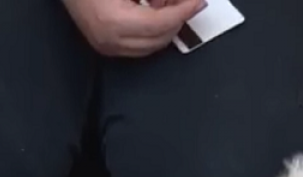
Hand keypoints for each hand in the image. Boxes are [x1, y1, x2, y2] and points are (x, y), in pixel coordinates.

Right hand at [62, 0, 206, 56]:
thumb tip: (181, 1)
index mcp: (113, 20)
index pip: (161, 23)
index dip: (183, 11)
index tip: (197, 2)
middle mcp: (109, 38)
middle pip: (160, 38)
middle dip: (178, 18)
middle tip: (188, 2)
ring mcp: (106, 45)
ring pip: (153, 45)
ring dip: (167, 26)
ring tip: (171, 5)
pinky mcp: (105, 46)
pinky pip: (140, 46)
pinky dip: (153, 31)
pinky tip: (155, 13)